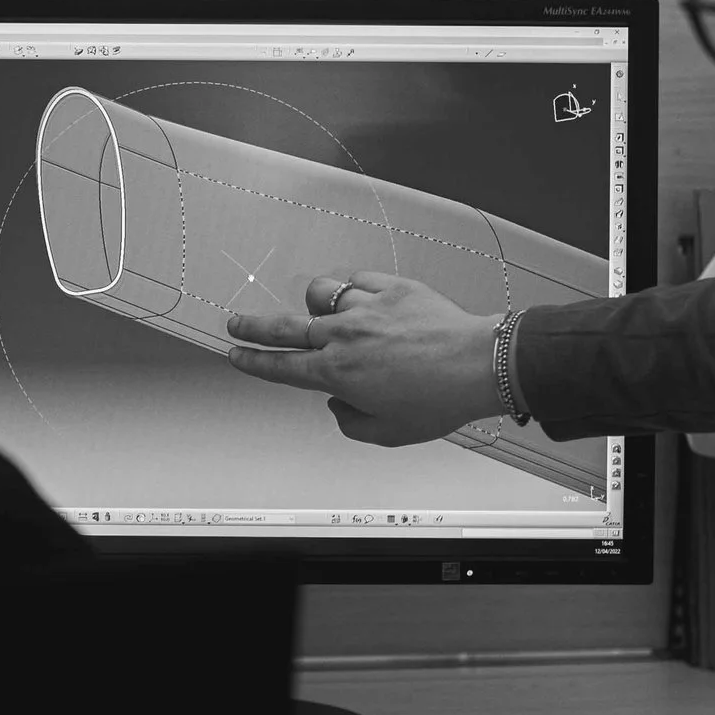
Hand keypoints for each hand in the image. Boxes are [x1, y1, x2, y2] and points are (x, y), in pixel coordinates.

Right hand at [223, 273, 509, 445]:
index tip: (236, 355)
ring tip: (322, 311)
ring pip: (320, 295)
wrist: (479, 366)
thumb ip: (352, 422)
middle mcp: (344, 337)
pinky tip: (366, 299)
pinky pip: (359, 281)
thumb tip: (339, 405)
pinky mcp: (391, 288)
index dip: (253, 362)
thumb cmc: (440, 401)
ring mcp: (366, 308)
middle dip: (254, 327)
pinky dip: (356, 290)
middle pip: (284, 327)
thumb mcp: (389, 433)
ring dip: (315, 303)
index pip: (281, 367)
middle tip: (237, 323)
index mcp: (338, 374)